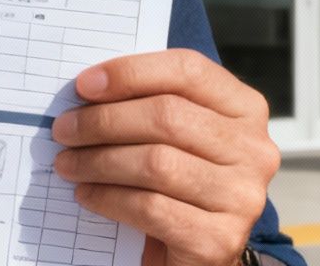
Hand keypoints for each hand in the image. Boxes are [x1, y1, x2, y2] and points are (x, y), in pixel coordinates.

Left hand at [51, 49, 278, 265]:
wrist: (200, 253)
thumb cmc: (182, 183)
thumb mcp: (179, 136)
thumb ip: (152, 105)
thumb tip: (90, 89)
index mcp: (246, 109)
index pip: (188, 70)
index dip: (131, 73)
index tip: (84, 84)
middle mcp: (254, 150)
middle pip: (167, 116)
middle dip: (104, 120)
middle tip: (65, 129)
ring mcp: (241, 197)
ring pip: (156, 163)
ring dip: (98, 161)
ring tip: (68, 163)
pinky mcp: (219, 239)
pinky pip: (150, 208)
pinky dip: (109, 198)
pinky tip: (88, 194)